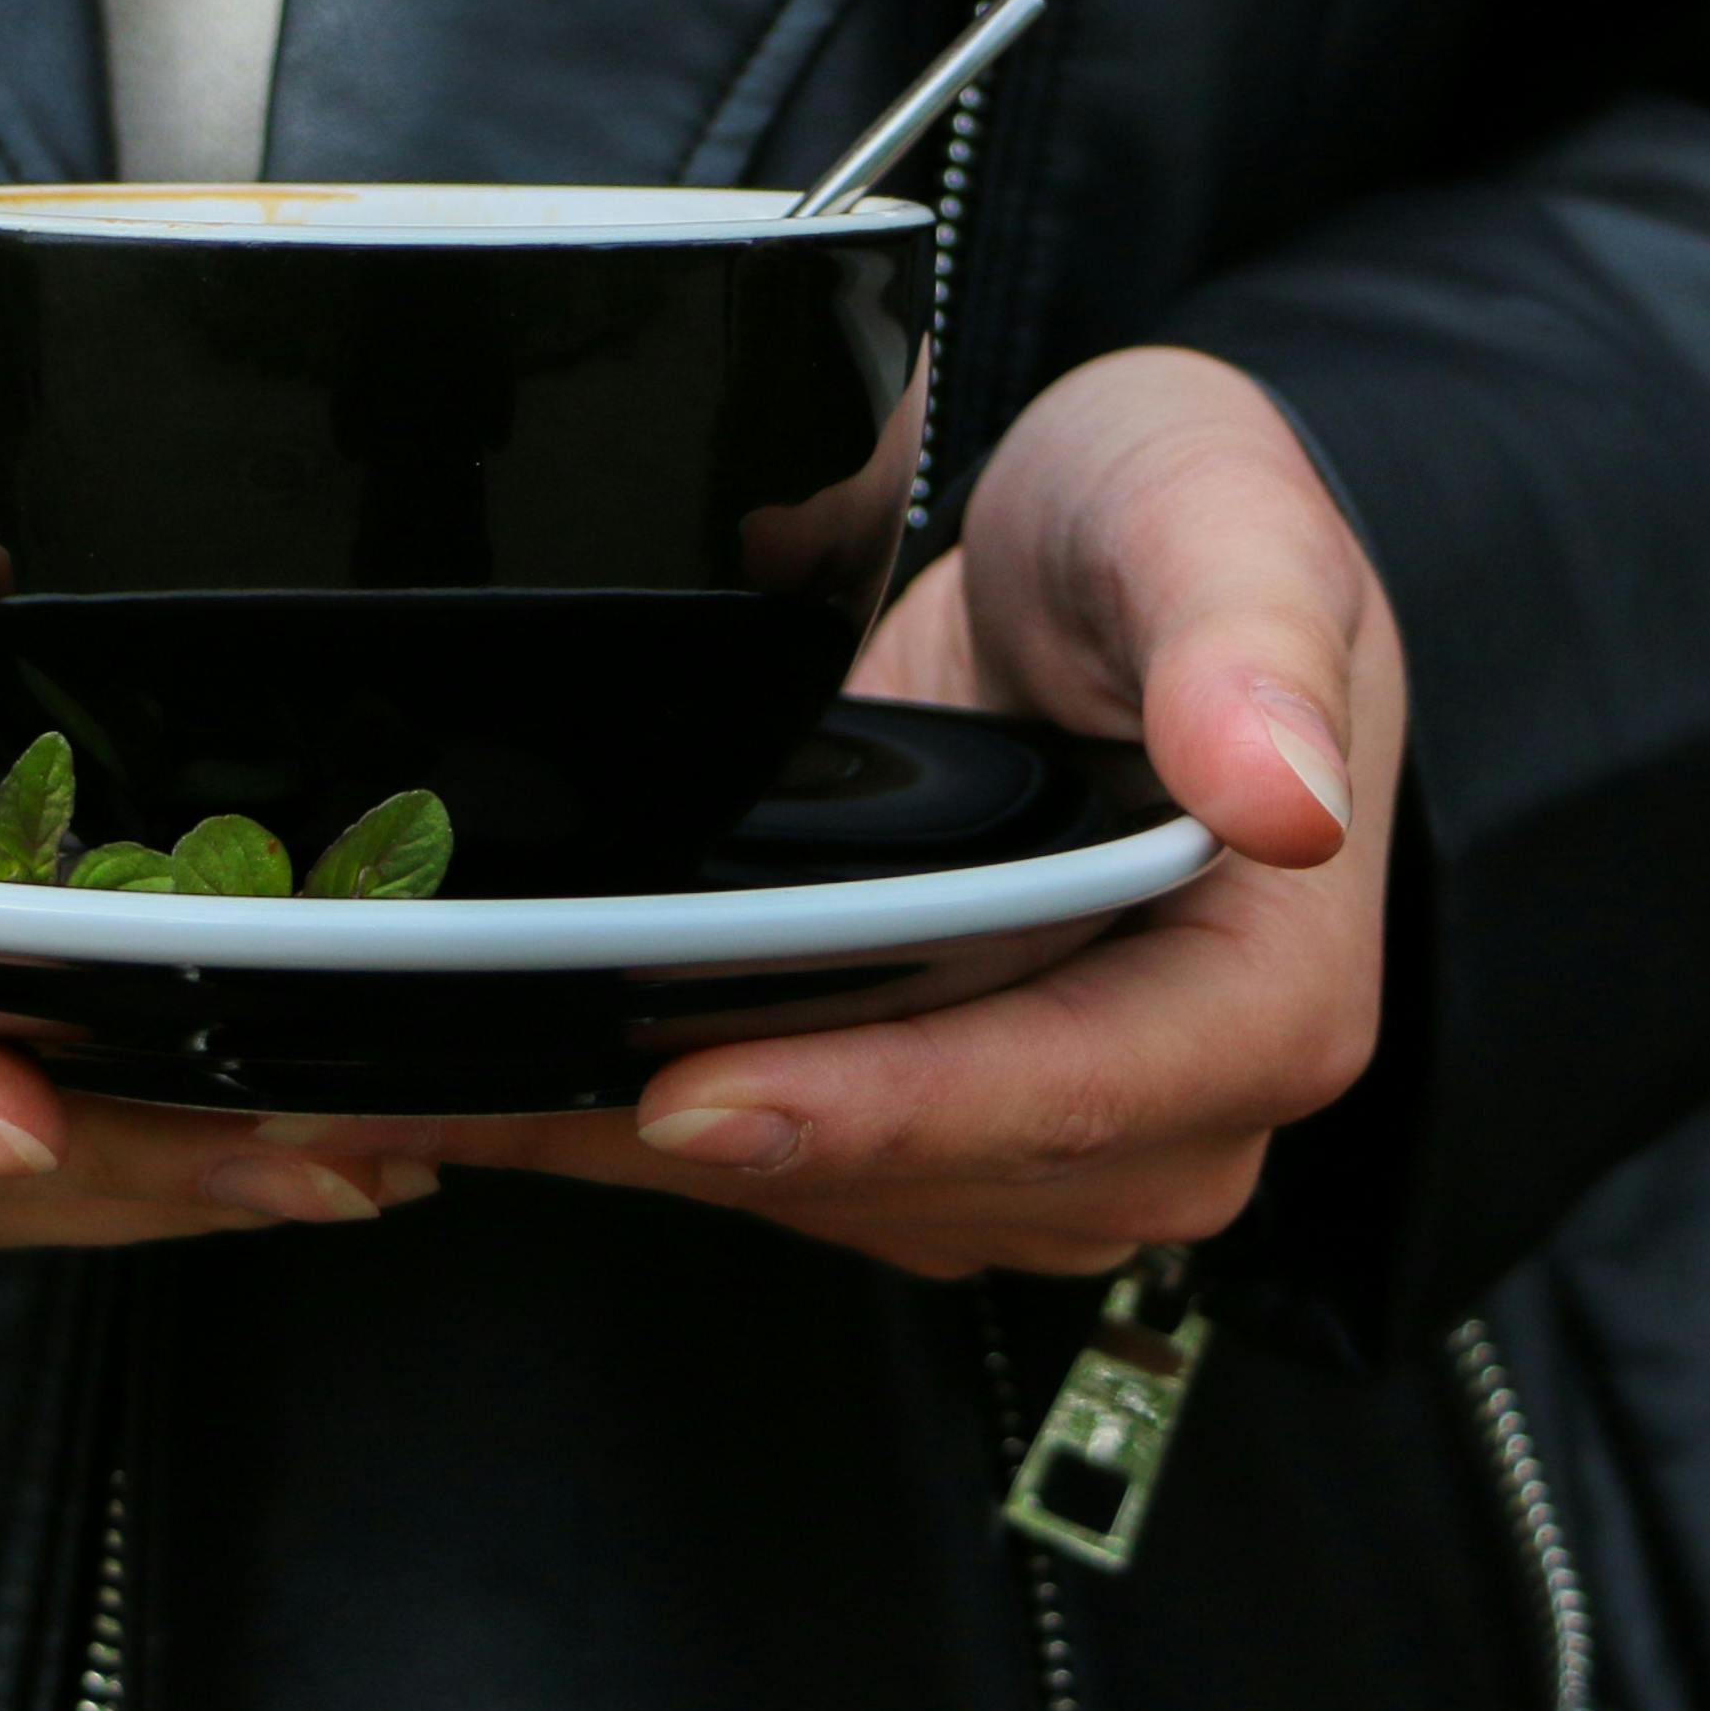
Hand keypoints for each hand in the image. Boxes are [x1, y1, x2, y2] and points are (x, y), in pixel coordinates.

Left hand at [443, 346, 1399, 1276]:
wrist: (1110, 542)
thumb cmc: (1179, 526)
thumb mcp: (1221, 516)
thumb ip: (1252, 639)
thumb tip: (1283, 794)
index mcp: (1268, 993)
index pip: (1069, 1095)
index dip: (879, 1106)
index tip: (696, 1093)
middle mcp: (1173, 1101)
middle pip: (924, 1174)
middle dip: (702, 1137)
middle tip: (458, 1091)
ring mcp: (1050, 1133)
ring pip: (827, 1194)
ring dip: (630, 1148)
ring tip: (426, 1086)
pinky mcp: (936, 1122)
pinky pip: (780, 1162)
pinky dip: (626, 1127)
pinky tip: (489, 1079)